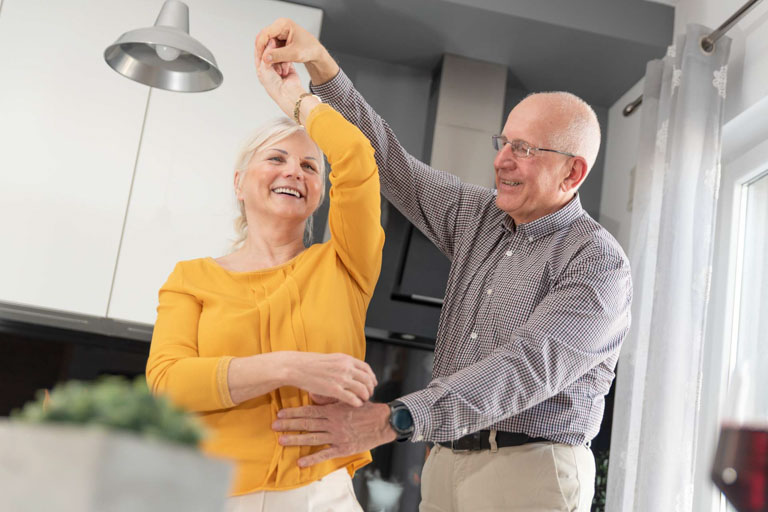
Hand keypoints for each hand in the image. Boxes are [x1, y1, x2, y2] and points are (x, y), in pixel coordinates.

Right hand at [255, 18, 338, 83]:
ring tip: (277, 68)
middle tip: (264, 65)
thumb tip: (265, 58)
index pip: (265, 34)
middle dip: (265, 52)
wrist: (316, 53)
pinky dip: (274, 58)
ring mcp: (279, 33)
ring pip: (267, 45)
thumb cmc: (310, 49)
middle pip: (264, 39)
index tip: (260, 58)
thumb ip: (279, 55)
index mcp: (283, 24)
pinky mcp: (279, 40)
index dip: (261, 46)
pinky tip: (280, 66)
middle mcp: (279, 27)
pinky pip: (272, 49)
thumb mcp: (294, 54)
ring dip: (270, 57)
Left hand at [255, 39, 304, 116]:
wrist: (288, 93)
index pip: (259, 54)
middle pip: (269, 53)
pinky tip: (286, 58)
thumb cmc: (274, 86)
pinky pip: (287, 58)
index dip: (261, 46)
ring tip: (280, 51)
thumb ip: (266, 54)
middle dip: (272, 48)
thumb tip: (269, 42)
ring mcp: (279, 68)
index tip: (264, 38)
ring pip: (278, 55)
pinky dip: (286, 58)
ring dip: (279, 54)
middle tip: (274, 41)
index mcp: (261, 70)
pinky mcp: (288, 68)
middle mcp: (270, 69)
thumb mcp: (264, 68)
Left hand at [272, 401, 396, 466]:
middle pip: (307, 424)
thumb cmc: (365, 409)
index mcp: (333, 410)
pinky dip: (312, 459)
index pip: (309, 411)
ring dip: (295, 440)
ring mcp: (337, 437)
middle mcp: (332, 423)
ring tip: (281, 441)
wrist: (382, 422)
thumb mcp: (348, 399)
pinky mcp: (343, 448)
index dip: (293, 413)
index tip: (280, 413)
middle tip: (274, 426)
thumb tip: (314, 395)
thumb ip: (331, 399)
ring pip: (312, 438)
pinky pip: (325, 454)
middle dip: (289, 425)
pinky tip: (300, 462)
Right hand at [285, 352, 377, 406]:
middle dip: (370, 388)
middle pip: (367, 379)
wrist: (296, 367)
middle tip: (369, 394)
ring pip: (362, 389)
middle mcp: (346, 367)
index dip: (372, 377)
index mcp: (345, 359)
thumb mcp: (331, 359)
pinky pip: (352, 398)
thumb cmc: (311, 363)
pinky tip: (357, 404)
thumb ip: (343, 364)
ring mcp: (340, 378)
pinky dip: (357, 402)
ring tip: (363, 400)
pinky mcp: (334, 390)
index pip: (366, 368)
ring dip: (365, 396)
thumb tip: (352, 370)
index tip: (373, 383)